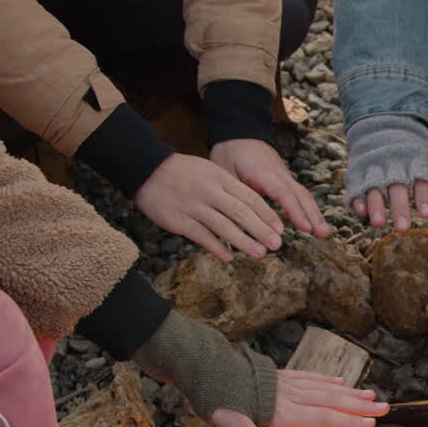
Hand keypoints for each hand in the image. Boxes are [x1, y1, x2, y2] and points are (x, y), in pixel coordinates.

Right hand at [134, 153, 283, 261]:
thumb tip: (255, 211)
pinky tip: (229, 257)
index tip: (280, 229)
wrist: (146, 169)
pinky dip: (216, 247)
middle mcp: (209, 191)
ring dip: (243, 241)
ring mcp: (193, 206)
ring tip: (259, 254)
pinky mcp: (178, 220)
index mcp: (220, 178)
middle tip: (277, 245)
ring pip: (223, 226)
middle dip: (261, 230)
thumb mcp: (210, 172)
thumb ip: (230, 190)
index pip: (250, 197)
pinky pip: (200, 235)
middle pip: (240, 212)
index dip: (267, 214)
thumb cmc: (184, 173)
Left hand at [210, 139, 330, 237]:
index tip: (305, 228)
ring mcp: (284, 175)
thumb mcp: (223, 172)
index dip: (294, 211)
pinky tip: (313, 223)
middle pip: (300, 194)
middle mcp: (279, 173)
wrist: (239, 130)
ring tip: (324, 233)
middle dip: (313, 215)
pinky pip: (299, 193)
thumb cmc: (229, 152)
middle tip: (324, 234)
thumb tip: (233, 223)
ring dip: (315, 213)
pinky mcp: (285, 178)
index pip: (283, 193)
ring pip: (303, 194)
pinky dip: (308, 208)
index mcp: (263, 172)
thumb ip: (232, 195)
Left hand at [210, 371, 388, 426]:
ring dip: (349, 393)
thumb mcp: (232, 426)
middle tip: (384, 408)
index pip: (322, 416)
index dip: (347, 421)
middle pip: (331, 400)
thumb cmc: (218, 400)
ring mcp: (287, 383)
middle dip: (359, 406)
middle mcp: (290, 395)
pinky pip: (310, 377)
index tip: (371, 424)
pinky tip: (339, 381)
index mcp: (282, 410)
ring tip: (371, 395)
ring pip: (324, 387)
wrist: (206, 368)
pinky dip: (327, 381)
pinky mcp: (280, 375)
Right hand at [344, 114, 427, 230]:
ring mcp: (374, 166)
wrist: (383, 124)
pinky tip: (360, 212)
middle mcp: (395, 164)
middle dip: (400, 207)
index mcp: (416, 161)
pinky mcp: (357, 169)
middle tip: (403, 229)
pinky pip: (356, 184)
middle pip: (397, 187)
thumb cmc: (414, 153)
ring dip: (376, 205)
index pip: (421, 180)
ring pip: (375, 187)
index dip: (423, 197)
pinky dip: (357, 197)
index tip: (426, 215)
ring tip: (379, 224)